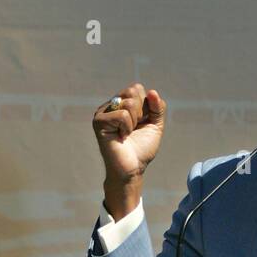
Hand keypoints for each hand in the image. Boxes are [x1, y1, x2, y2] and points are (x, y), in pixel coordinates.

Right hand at [93, 84, 166, 216]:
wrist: (132, 168)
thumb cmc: (142, 148)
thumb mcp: (155, 124)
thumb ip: (157, 107)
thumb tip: (152, 91)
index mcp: (122, 103)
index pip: (138, 88)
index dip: (146, 105)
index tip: (141, 122)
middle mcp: (111, 105)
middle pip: (133, 90)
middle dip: (141, 112)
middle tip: (134, 128)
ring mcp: (103, 112)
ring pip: (130, 103)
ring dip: (134, 122)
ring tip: (126, 133)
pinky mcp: (99, 121)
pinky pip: (122, 114)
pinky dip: (127, 128)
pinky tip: (121, 137)